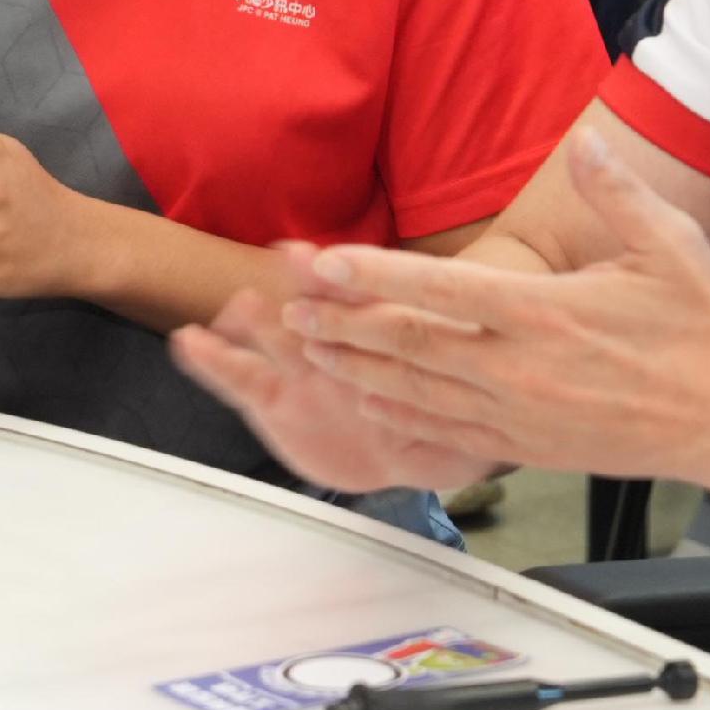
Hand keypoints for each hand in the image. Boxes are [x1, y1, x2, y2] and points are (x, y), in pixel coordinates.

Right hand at [172, 270, 500, 494]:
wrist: (400, 450)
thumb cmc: (439, 417)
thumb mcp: (472, 419)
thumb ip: (481, 411)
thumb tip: (518, 392)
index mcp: (385, 336)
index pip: (374, 304)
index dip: (363, 283)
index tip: (351, 259)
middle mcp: (339, 342)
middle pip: (323, 309)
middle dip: (311, 286)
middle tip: (294, 262)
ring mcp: (301, 368)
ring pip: (277, 337)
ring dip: (261, 320)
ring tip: (240, 312)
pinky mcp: (273, 401)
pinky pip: (239, 379)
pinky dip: (214, 361)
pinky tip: (190, 344)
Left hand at [282, 123, 709, 485]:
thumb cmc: (708, 334)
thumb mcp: (673, 247)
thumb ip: (619, 193)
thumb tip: (583, 144)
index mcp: (547, 314)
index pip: (442, 289)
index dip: (374, 275)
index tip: (323, 262)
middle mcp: (523, 368)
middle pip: (409, 344)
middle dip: (343, 323)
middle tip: (287, 307)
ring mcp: (521, 414)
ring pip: (417, 391)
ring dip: (356, 368)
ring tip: (307, 348)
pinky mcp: (528, 449)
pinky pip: (446, 433)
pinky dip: (398, 417)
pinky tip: (365, 402)